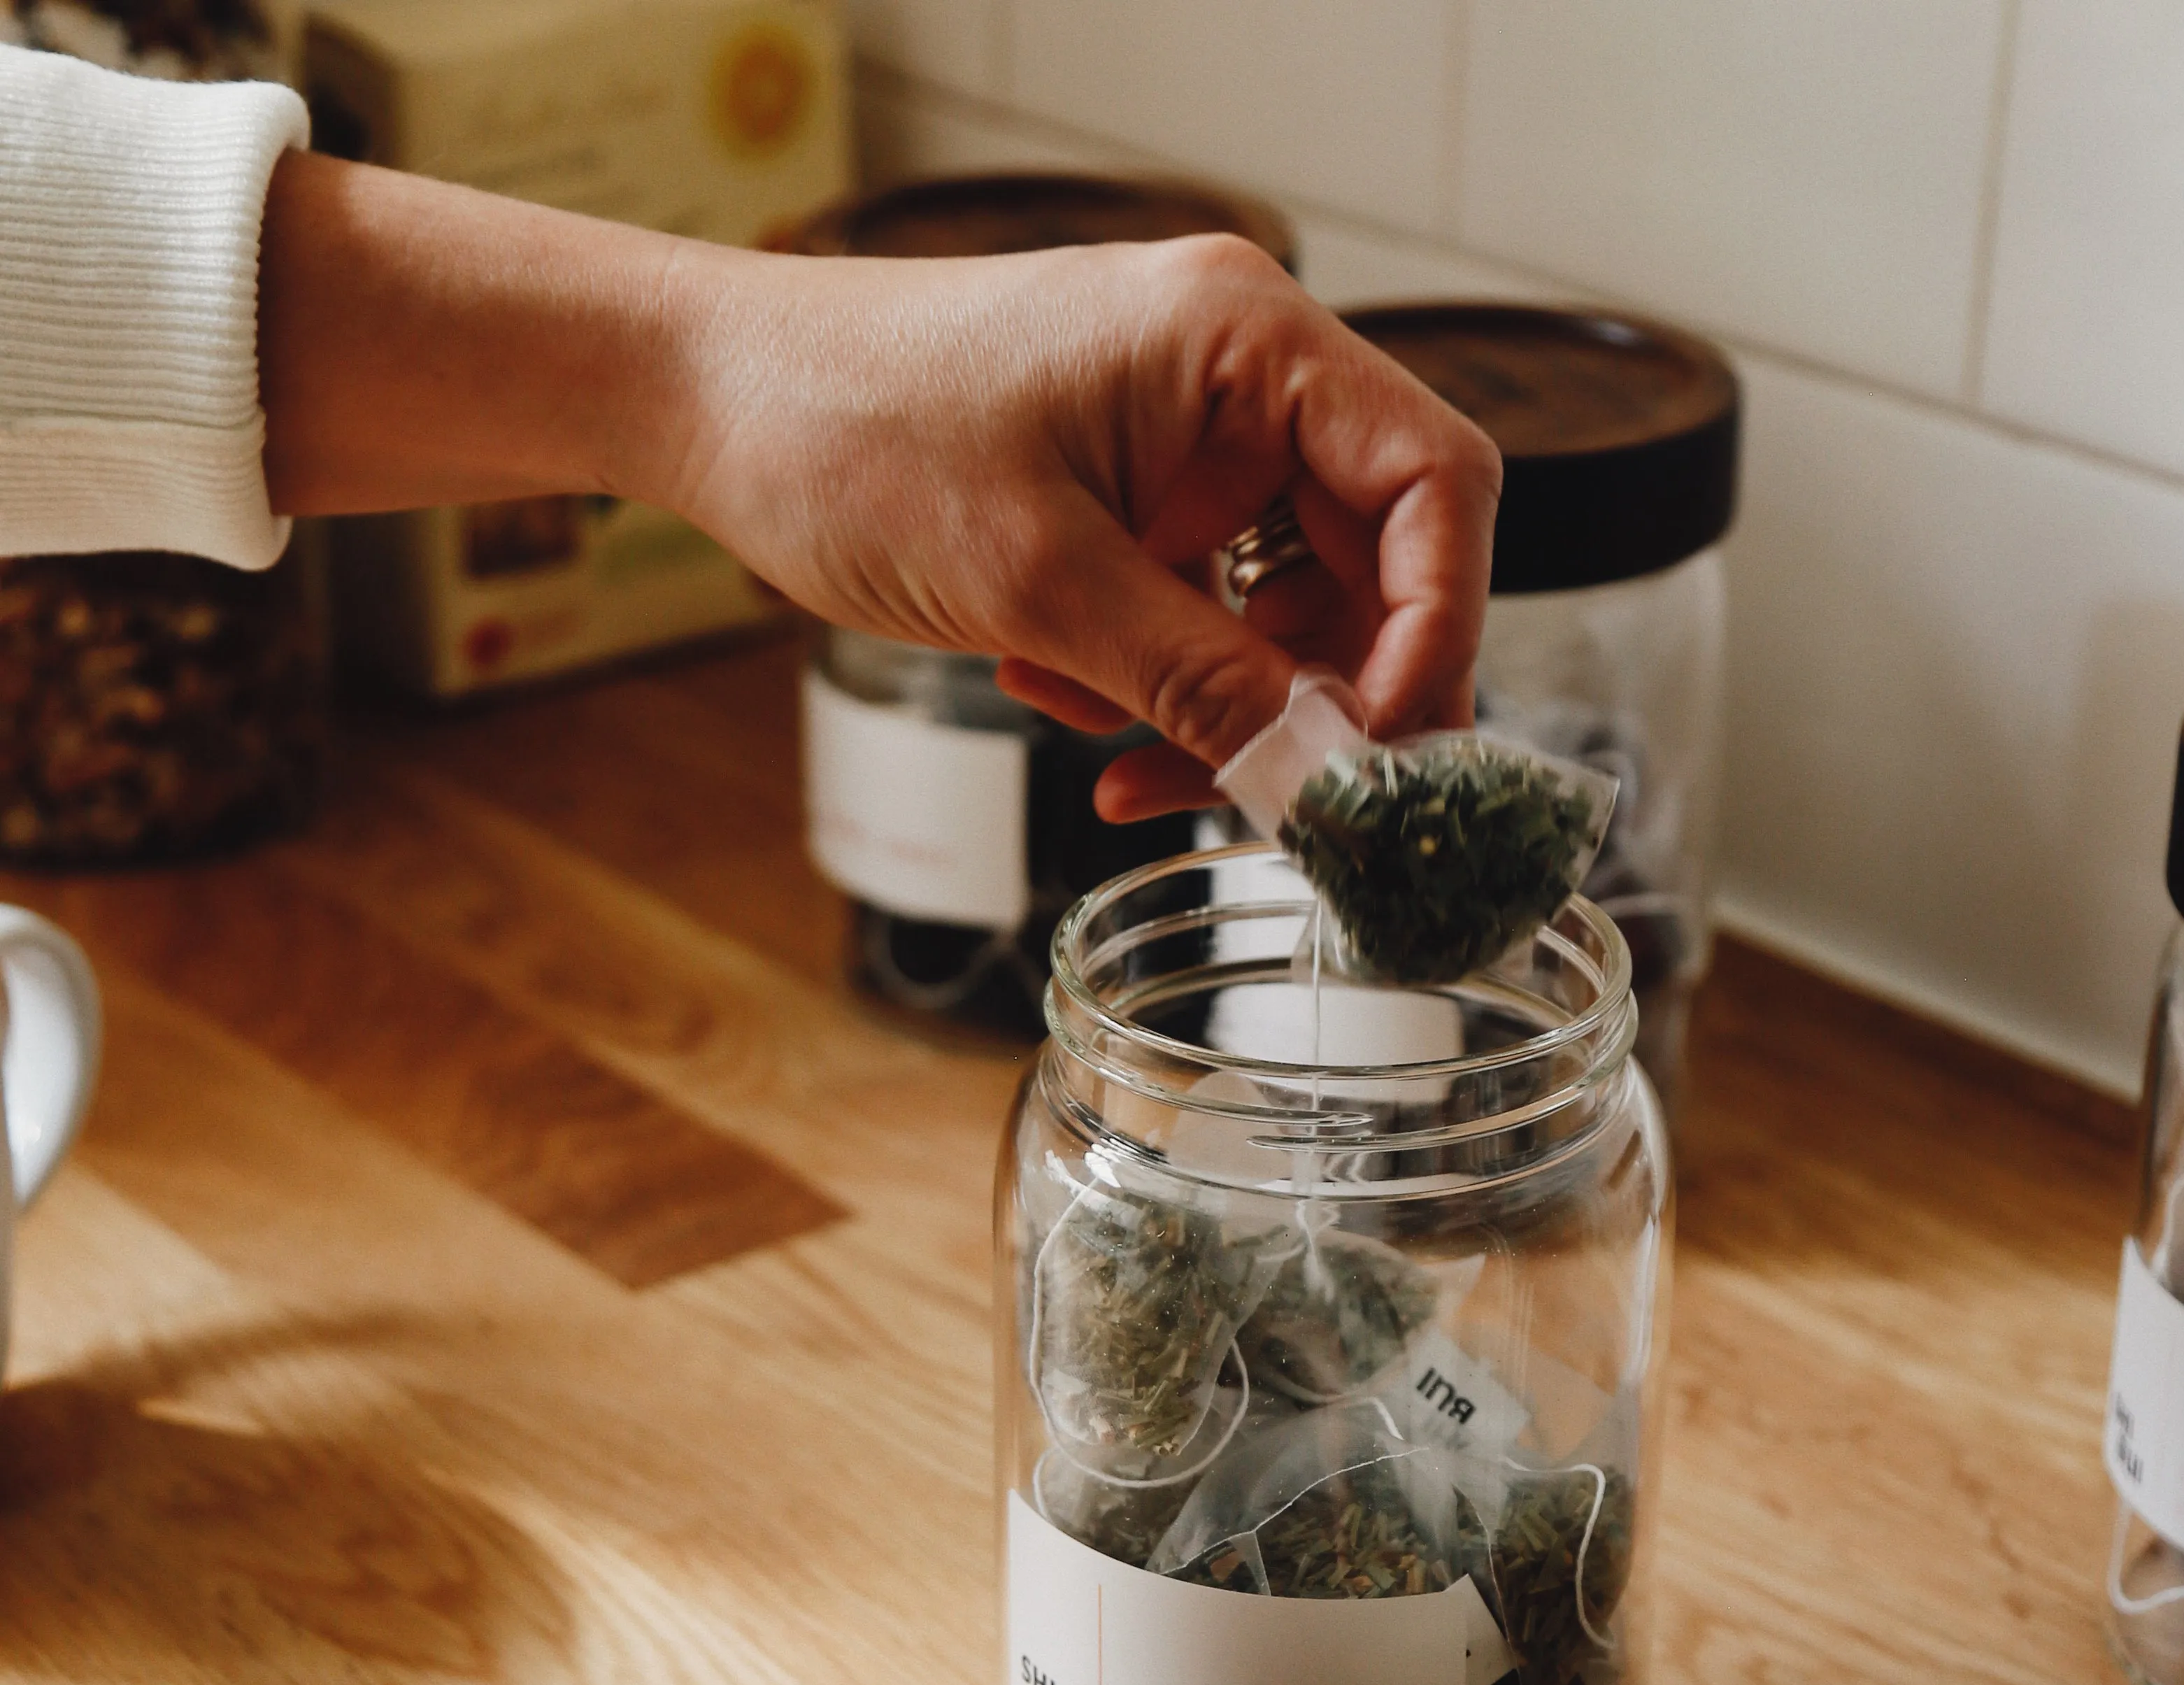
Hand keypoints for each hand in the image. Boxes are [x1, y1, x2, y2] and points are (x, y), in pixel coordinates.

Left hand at [259, 156, 1500, 817]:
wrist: (705, 404)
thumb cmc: (845, 431)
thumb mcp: (1038, 579)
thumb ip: (1201, 680)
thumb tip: (1325, 782)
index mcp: (1245, 341)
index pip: (1434, 487)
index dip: (1437, 633)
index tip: (1380, 757)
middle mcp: (1240, 382)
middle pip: (1375, 567)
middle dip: (1316, 700)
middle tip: (1268, 802)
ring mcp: (1192, 443)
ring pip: (1289, 616)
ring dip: (1224, 714)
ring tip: (1117, 764)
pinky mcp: (1141, 501)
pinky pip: (1207, 622)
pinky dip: (1163, 693)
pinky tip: (1076, 718)